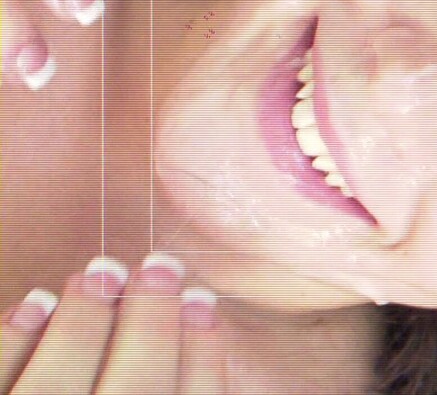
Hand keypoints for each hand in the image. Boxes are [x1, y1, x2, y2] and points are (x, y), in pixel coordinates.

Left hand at [0, 254, 224, 393]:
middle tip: (160, 267)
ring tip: (101, 272)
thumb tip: (203, 323)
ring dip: (83, 322)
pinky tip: (36, 303)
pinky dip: (14, 341)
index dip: (204, 354)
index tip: (202, 303)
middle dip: (151, 322)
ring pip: (58, 386)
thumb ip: (183, 386)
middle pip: (136, 390)